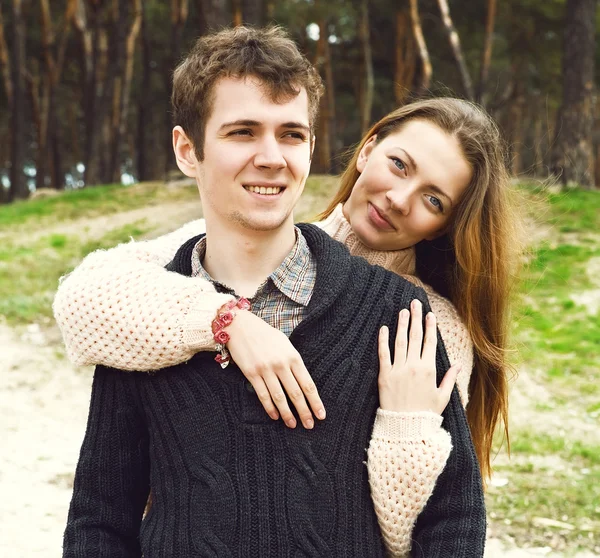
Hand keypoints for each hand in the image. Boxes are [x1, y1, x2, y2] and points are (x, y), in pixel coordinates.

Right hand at [226, 310, 325, 428]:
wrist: (241, 327)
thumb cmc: (265, 335)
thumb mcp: (285, 344)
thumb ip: (294, 362)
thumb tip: (302, 382)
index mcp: (293, 357)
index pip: (308, 384)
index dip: (315, 401)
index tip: (321, 414)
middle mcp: (281, 364)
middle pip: (296, 394)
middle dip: (305, 412)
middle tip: (310, 425)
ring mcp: (266, 370)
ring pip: (280, 398)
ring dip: (287, 414)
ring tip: (293, 424)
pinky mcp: (252, 374)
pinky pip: (263, 395)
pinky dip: (270, 408)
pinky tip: (275, 416)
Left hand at [377, 299, 459, 413]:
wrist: (405, 429)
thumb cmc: (425, 414)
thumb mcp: (442, 397)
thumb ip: (450, 379)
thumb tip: (459, 365)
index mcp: (429, 370)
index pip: (429, 342)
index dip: (429, 327)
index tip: (430, 314)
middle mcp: (413, 366)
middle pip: (415, 337)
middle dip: (416, 318)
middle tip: (415, 303)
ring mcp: (398, 370)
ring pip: (400, 342)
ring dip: (402, 324)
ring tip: (403, 311)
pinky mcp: (384, 376)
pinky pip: (383, 354)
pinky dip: (383, 340)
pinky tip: (384, 328)